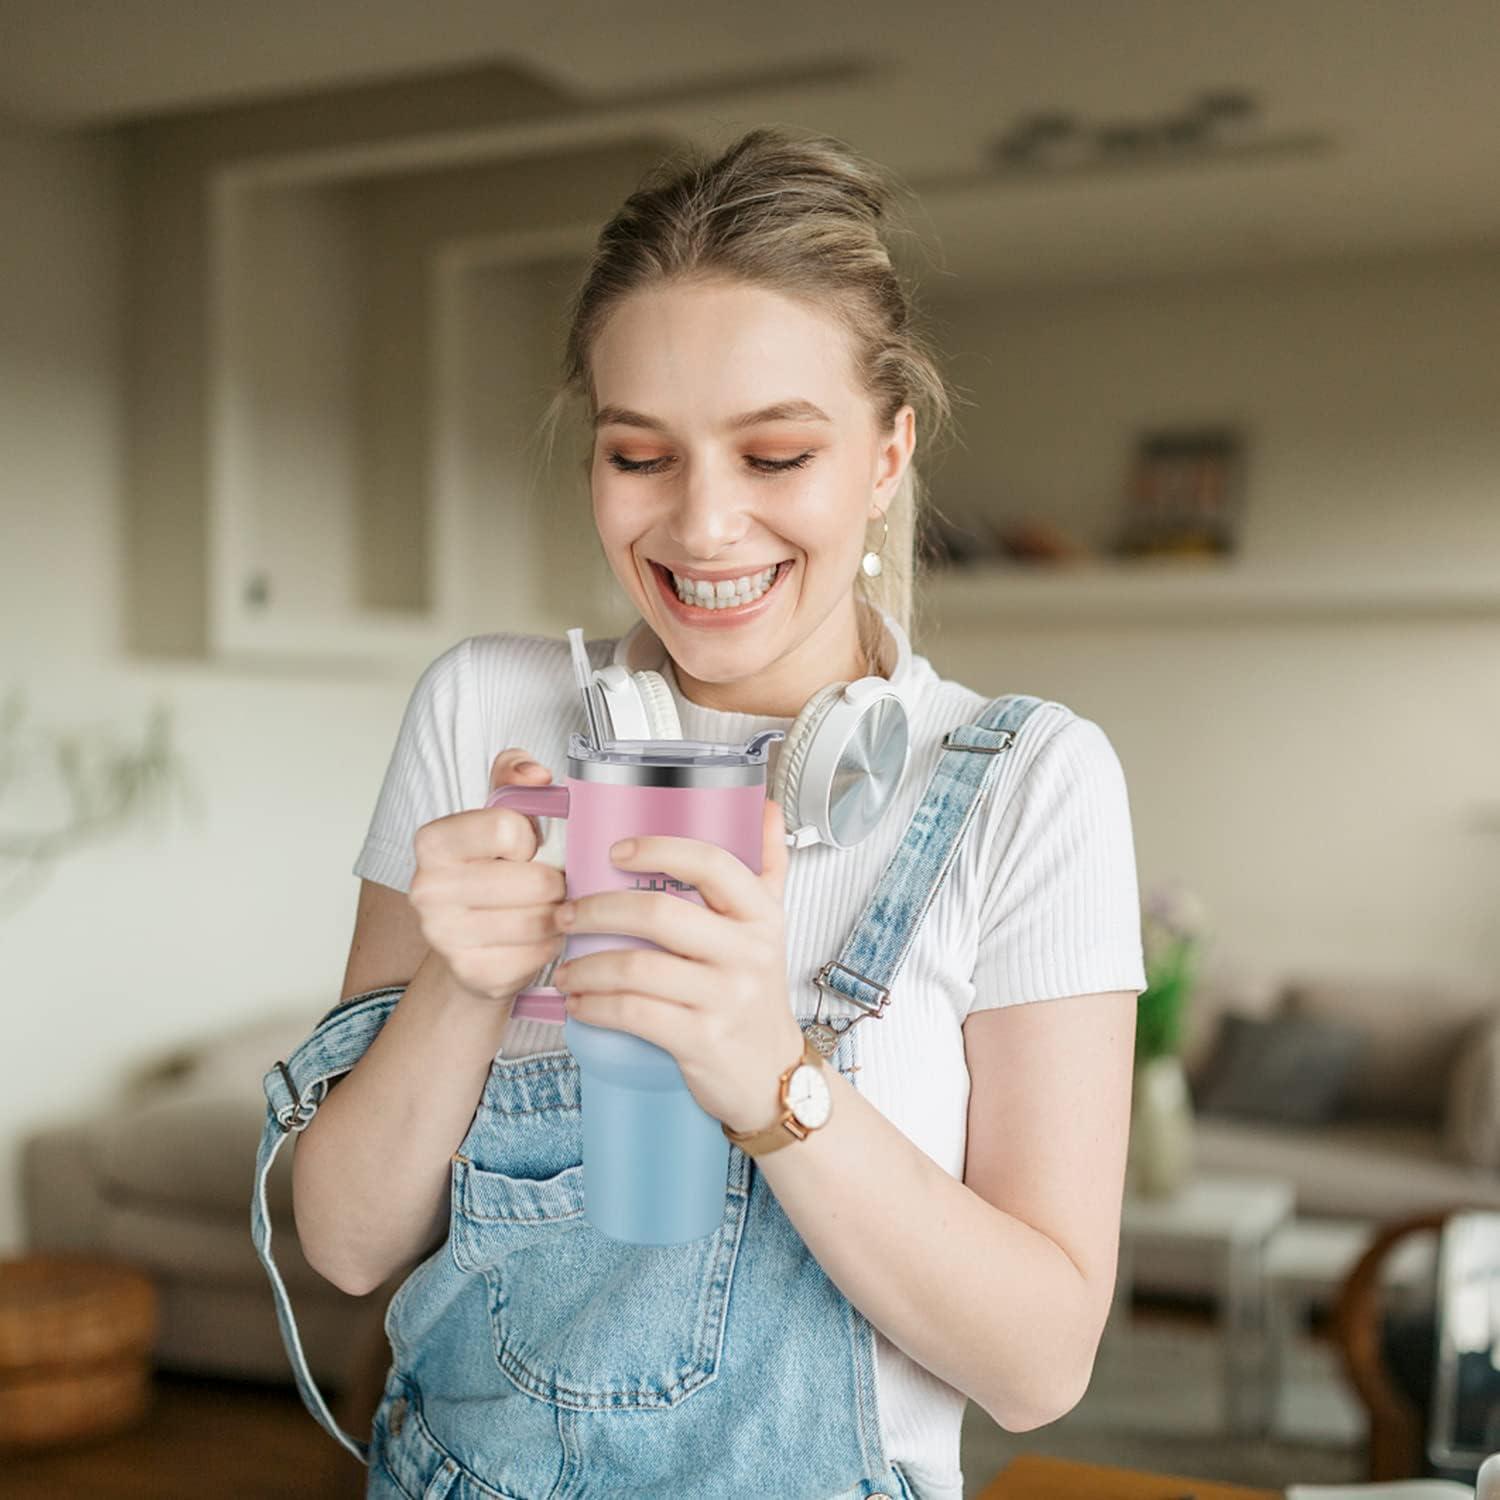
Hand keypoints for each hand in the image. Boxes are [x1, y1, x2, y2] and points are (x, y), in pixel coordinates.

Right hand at [407, 748, 566, 1003]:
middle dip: (555, 882)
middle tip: (550, 885)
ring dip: (558, 915)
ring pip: (540, 920)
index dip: (531, 839)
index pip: (509, 827)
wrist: (469, 941)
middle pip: (534, 880)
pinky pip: (537, 955)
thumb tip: (536, 775)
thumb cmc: (492, 870)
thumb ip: (515, 775)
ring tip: (548, 909)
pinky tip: (538, 939)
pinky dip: (550, 946)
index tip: (524, 849)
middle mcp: (427, 889)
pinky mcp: (470, 973)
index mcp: (434, 841)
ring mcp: (444, 936)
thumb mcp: (500, 811)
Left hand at [550, 797, 803, 1134]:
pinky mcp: (702, 1040)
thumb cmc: (757, 994)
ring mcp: (726, 998)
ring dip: (586, 966)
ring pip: (638, 967)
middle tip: (565, 913)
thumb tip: (766, 808)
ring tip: (565, 968)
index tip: (615, 851)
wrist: (772, 1074)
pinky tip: (580, 1004)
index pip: (712, 863)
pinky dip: (596, 1006)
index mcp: (760, 915)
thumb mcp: (771, 927)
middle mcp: (748, 952)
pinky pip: (634, 1013)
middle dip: (597, 910)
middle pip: (659, 913)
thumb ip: (768, 866)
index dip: (659, 849)